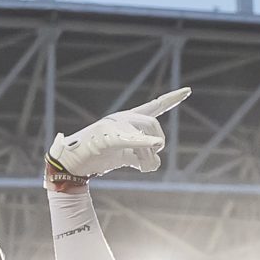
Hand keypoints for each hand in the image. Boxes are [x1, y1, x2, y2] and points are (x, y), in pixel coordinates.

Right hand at [47, 87, 189, 182]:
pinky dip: (142, 143)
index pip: (154, 106)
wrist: (71, 163)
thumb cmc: (98, 158)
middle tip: (149, 164)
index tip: (188, 91)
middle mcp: (123, 118)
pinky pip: (129, 140)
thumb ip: (142, 156)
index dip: (171, 99)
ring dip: (148, 157)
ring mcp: (114, 126)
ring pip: (146, 137)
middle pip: (154, 125)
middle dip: (158, 145)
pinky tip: (153, 144)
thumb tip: (155, 163)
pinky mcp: (107, 138)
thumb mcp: (125, 156)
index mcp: (128, 119)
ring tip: (143, 169)